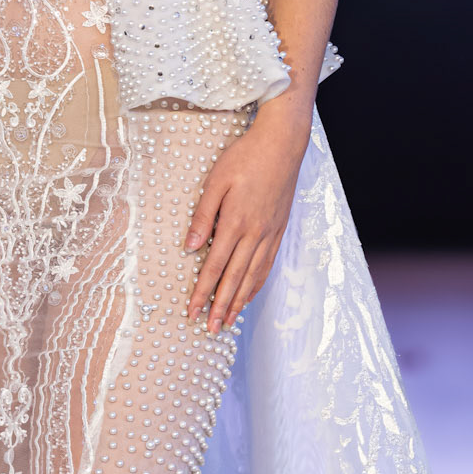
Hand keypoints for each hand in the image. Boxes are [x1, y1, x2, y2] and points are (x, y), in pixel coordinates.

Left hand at [185, 103, 310, 332]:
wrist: (282, 144)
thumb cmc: (245, 157)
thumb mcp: (217, 180)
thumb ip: (203, 215)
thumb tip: (190, 247)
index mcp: (236, 223)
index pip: (214, 266)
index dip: (202, 292)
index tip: (191, 311)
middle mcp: (255, 234)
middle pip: (234, 278)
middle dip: (220, 306)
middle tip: (210, 329)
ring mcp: (270, 234)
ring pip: (252, 276)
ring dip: (239, 301)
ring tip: (228, 321)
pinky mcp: (279, 230)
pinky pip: (267, 264)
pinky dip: (257, 283)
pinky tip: (250, 293)